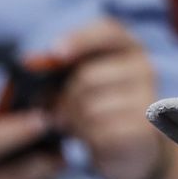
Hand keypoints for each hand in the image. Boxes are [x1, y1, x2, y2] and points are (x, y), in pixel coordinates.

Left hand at [50, 18, 165, 178]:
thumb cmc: (102, 104)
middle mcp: (144, 68)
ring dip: (73, 121)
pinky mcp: (143, 130)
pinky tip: (88, 139)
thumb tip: (30, 62)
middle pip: (87, 77)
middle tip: (55, 111)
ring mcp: (147, 99)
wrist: (135, 147)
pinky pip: (100, 132)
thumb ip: (62, 67)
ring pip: (90, 108)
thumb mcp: (84, 79)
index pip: (108, 31)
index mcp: (129, 47)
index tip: (55, 52)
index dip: (80, 39)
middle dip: (63, 98)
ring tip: (73, 126)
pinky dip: (86, 138)